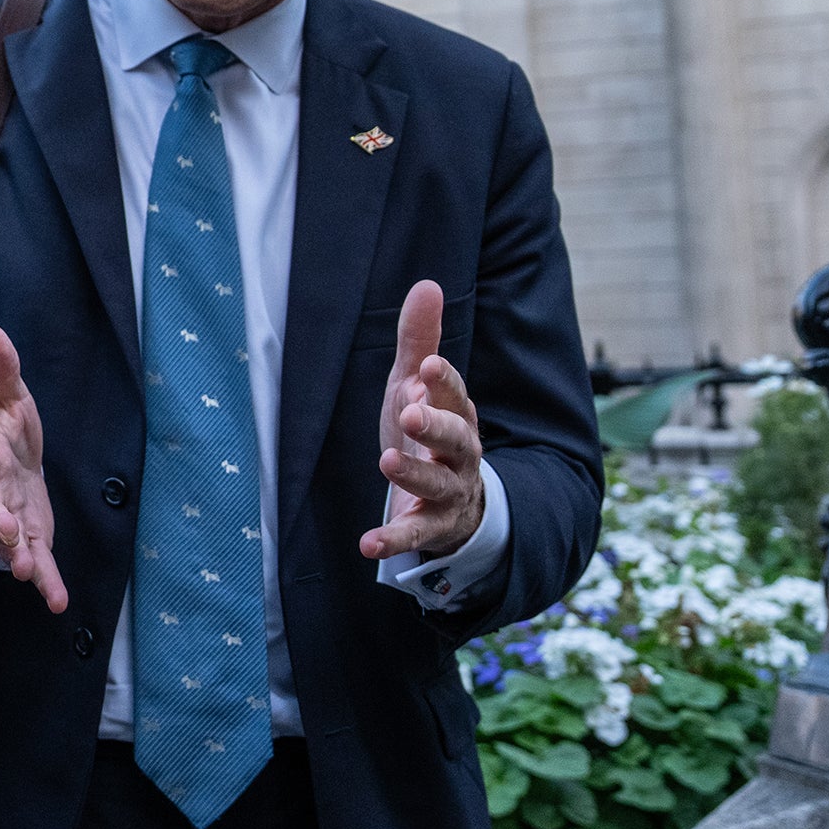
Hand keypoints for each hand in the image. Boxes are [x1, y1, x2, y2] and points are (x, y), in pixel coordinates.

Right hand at [0, 325, 67, 611]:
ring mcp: (9, 519)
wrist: (10, 468)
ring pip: (9, 540)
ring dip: (16, 554)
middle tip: (2, 530)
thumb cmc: (5, 430)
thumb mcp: (5, 396)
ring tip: (25, 569)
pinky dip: (46, 583)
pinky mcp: (30, 539)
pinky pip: (38, 562)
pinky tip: (56, 602)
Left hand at [360, 280, 484, 561]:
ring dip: (413, 473)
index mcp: (457, 415)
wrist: (454, 501)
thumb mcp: (417, 387)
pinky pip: (416, 534)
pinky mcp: (432, 525)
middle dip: (436, 426)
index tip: (428, 366)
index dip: (444, 382)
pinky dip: (393, 539)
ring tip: (386, 460)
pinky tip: (368, 544)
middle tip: (410, 413)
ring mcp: (449, 492)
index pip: (456, 395)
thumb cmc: (429, 432)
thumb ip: (419, 341)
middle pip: (457, 440)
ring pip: (438, 483)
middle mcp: (460, 453)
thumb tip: (427, 284)